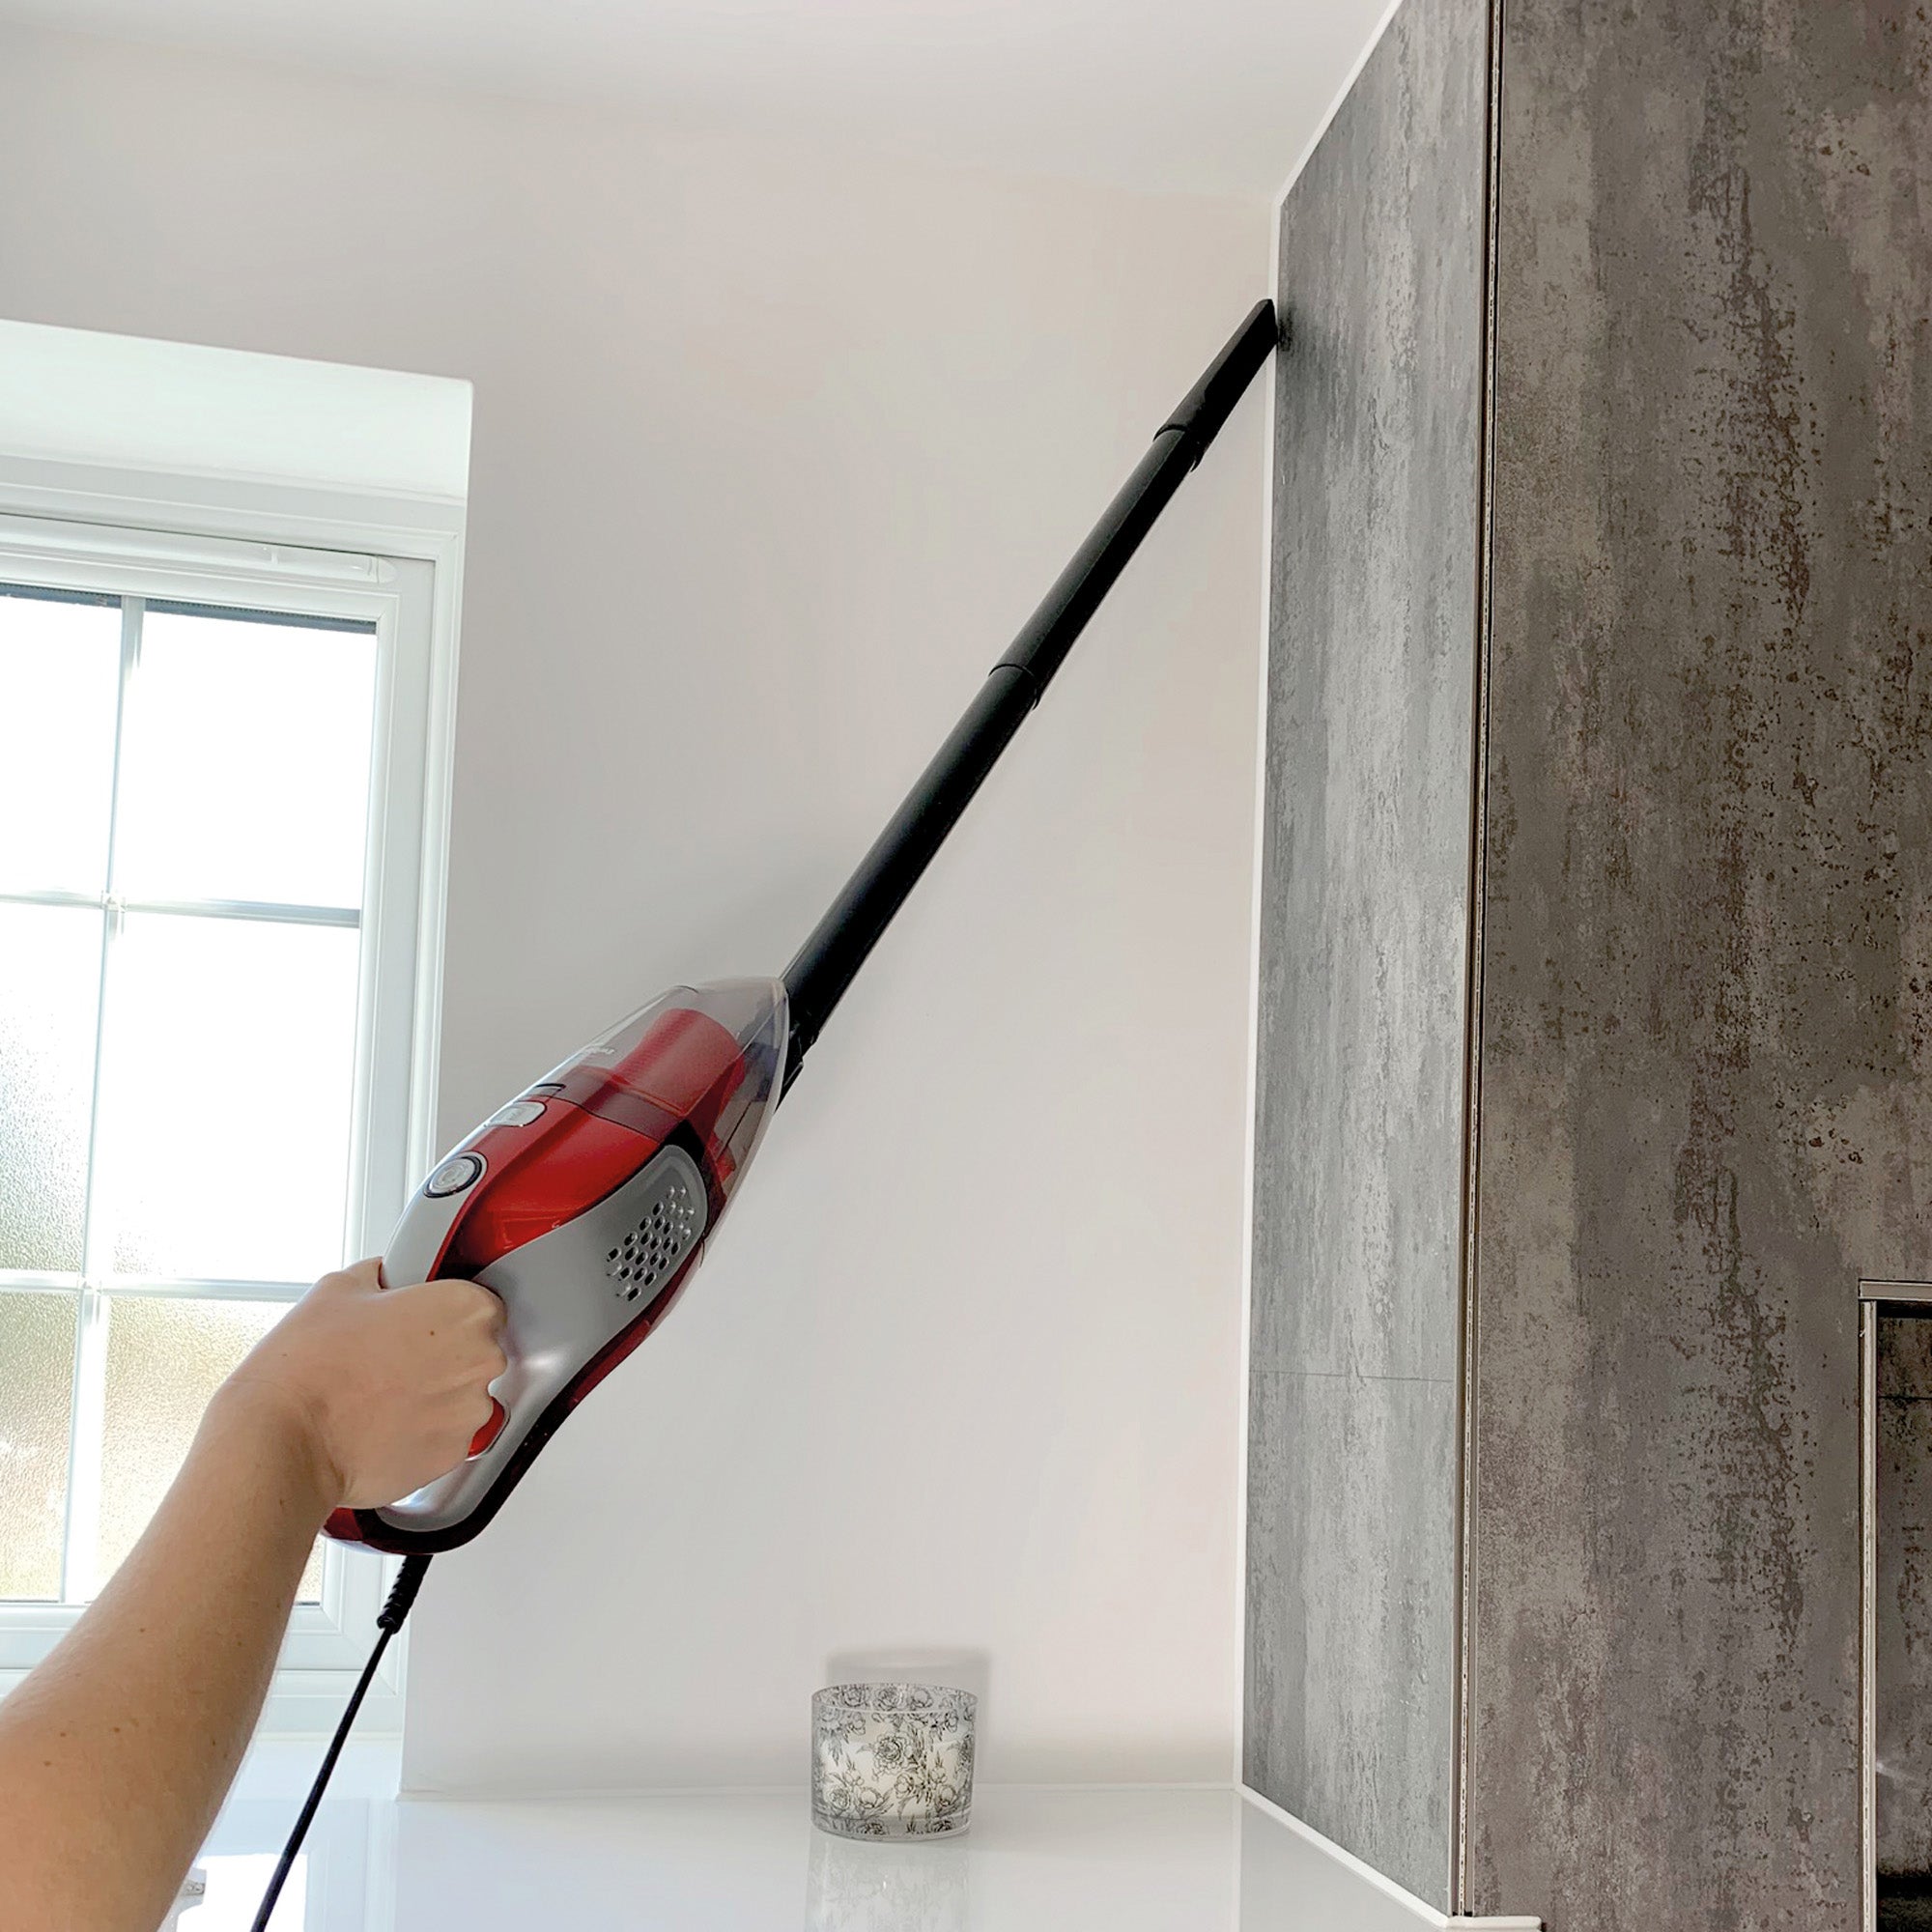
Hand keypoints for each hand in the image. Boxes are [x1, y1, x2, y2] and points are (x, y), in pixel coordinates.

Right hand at [216, 1260, 507, 1509]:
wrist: (286, 1438)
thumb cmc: (311, 1366)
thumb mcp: (340, 1287)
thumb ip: (380, 1274)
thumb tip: (383, 1274)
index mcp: (466, 1309)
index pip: (481, 1303)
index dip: (446, 1313)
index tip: (422, 1323)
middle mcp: (481, 1359)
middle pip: (476, 1351)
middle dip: (441, 1355)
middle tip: (391, 1359)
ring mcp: (471, 1411)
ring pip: (462, 1397)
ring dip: (433, 1396)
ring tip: (380, 1395)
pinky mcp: (453, 1454)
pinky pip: (446, 1435)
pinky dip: (422, 1431)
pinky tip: (382, 1423)